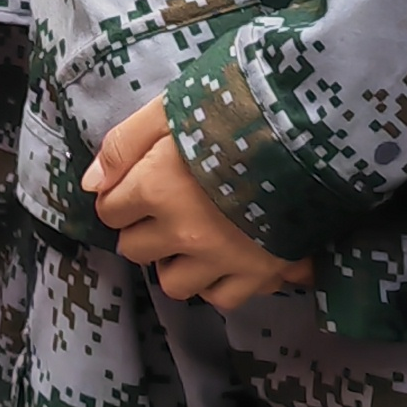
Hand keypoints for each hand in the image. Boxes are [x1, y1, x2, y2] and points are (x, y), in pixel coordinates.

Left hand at [87, 100, 314, 309]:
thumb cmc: (238, 108)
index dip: (120, 197)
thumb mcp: (172, 109)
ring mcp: (223, 258)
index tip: (136, 186)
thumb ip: (124, 145)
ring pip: (172, 283)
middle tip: (164, 207)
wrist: (316, 130)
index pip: (110, 210)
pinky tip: (223, 256)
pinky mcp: (260, 274)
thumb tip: (91, 184)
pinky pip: (219, 297)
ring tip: (192, 236)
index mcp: (158, 186)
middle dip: (142, 229)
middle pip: (135, 249)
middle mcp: (185, 230)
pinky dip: (215, 282)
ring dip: (174, 262)